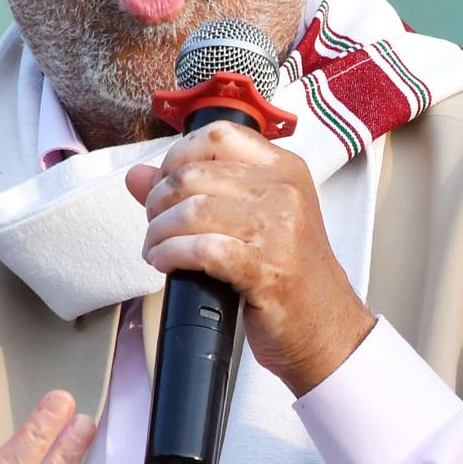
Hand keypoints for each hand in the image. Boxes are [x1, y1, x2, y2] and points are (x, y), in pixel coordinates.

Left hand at [126, 121, 375, 395]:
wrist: (325, 327)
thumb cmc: (290, 274)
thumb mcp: (253, 219)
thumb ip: (196, 190)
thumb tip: (137, 176)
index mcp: (284, 169)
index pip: (218, 135)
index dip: (177, 156)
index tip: (164, 183)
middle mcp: (284, 191)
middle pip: (194, 174)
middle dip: (157, 202)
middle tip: (155, 224)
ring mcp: (278, 229)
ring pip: (191, 211)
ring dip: (158, 232)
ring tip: (156, 248)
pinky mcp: (265, 268)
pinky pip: (200, 249)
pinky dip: (171, 255)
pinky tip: (166, 263)